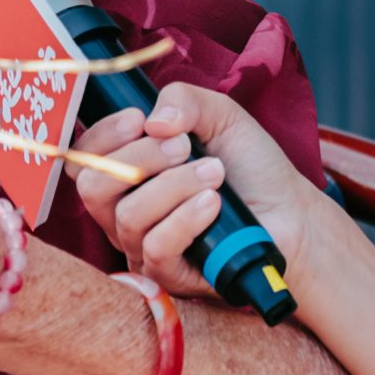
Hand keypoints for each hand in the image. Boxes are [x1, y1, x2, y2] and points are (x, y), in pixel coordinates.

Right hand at [73, 84, 314, 299]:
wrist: (292, 213)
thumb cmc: (251, 167)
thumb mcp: (220, 116)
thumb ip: (184, 100)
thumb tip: (151, 122)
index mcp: (125, 173)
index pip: (82, 159)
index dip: (102, 136)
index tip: (139, 119)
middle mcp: (122, 210)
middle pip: (93, 187)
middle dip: (139, 158)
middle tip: (184, 147)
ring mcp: (140, 246)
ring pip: (128, 215)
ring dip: (174, 186)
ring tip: (215, 173)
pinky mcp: (166, 274)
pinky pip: (156, 246)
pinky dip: (186, 219)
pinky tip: (214, 204)